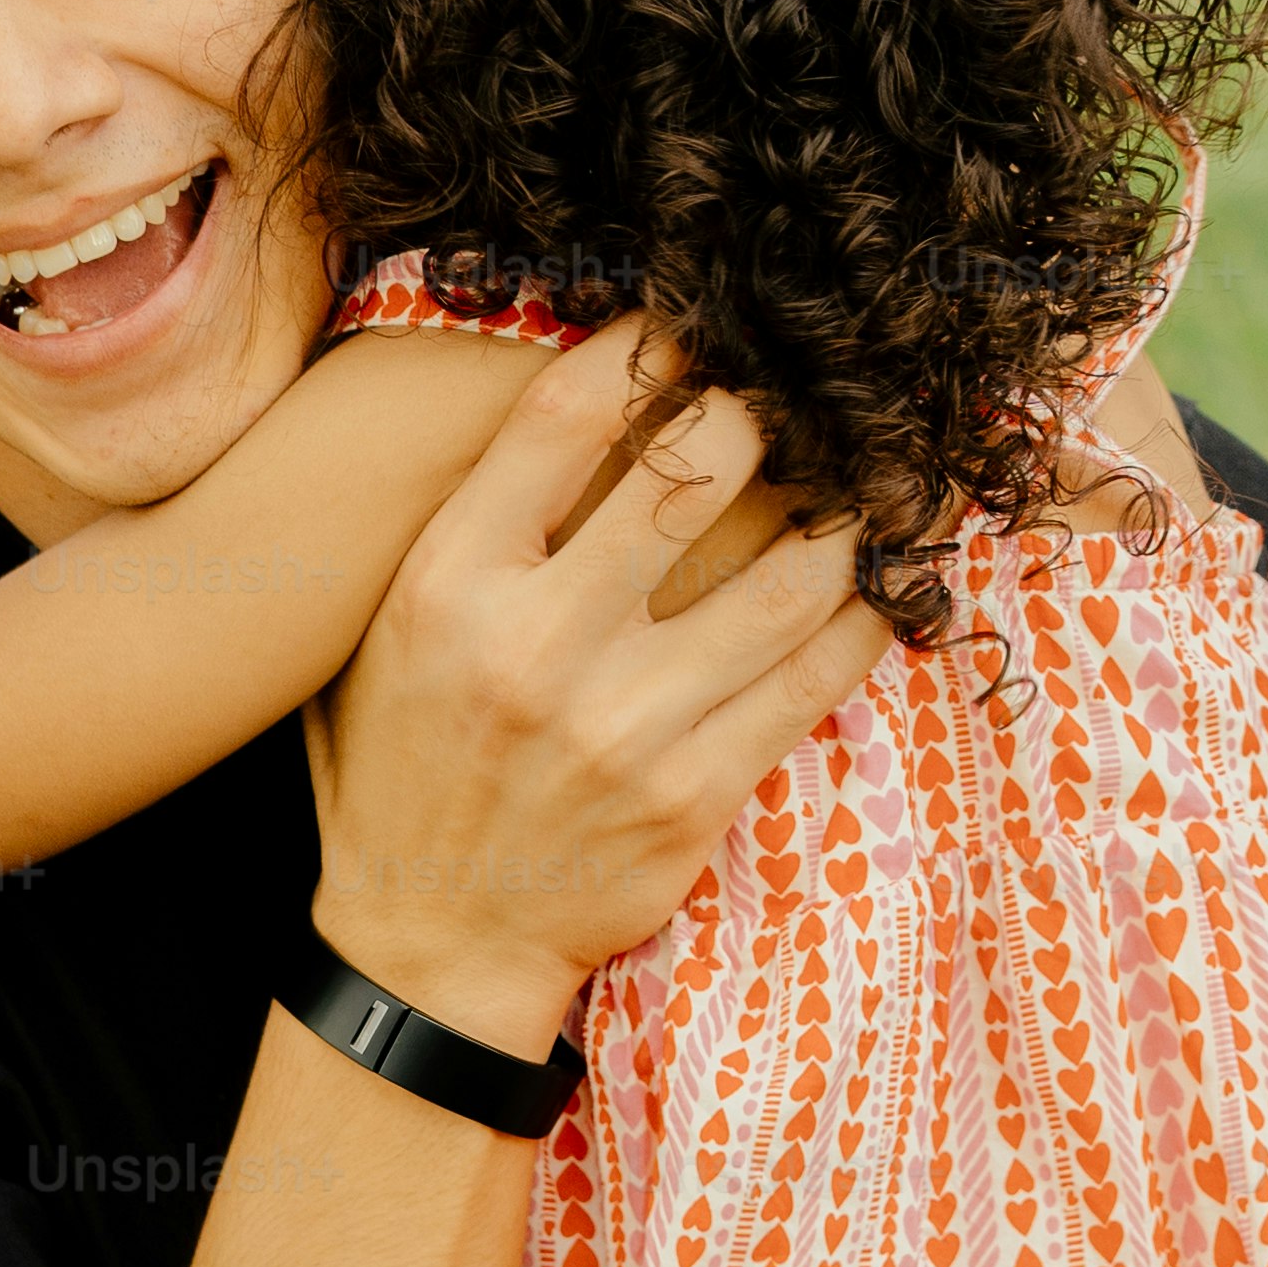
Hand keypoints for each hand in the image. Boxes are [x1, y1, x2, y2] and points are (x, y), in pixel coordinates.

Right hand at [305, 318, 893, 1054]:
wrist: (433, 943)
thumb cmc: (410, 759)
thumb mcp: (389, 625)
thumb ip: (472, 515)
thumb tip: (581, 389)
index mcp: (451, 583)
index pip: (566, 415)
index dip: (646, 345)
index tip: (692, 323)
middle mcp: (539, 646)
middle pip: (694, 471)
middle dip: (764, 410)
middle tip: (800, 389)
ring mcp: (627, 725)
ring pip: (787, 574)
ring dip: (846, 509)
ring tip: (870, 469)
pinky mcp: (696, 793)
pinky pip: (815, 679)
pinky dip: (864, 616)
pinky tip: (879, 581)